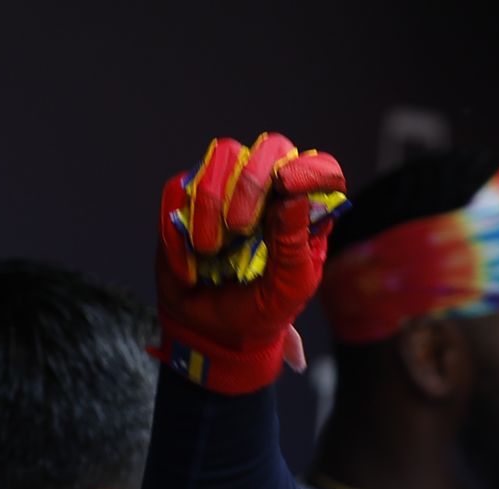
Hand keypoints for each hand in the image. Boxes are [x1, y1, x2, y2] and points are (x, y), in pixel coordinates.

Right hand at [155, 133, 344, 394]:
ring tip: (211, 251)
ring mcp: (227, 188)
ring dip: (211, 207)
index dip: (309, 169)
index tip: (288, 186)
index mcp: (305, 211)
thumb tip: (293, 197)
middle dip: (252, 182)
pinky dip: (182, 229)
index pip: (319, 167)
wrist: (214, 332)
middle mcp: (270, 190)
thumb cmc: (263, 310)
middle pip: (270, 146)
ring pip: (222, 157)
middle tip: (240, 227)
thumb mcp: (290, 286)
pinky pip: (179, 189)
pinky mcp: (186, 199)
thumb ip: (295, 243)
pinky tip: (191, 263)